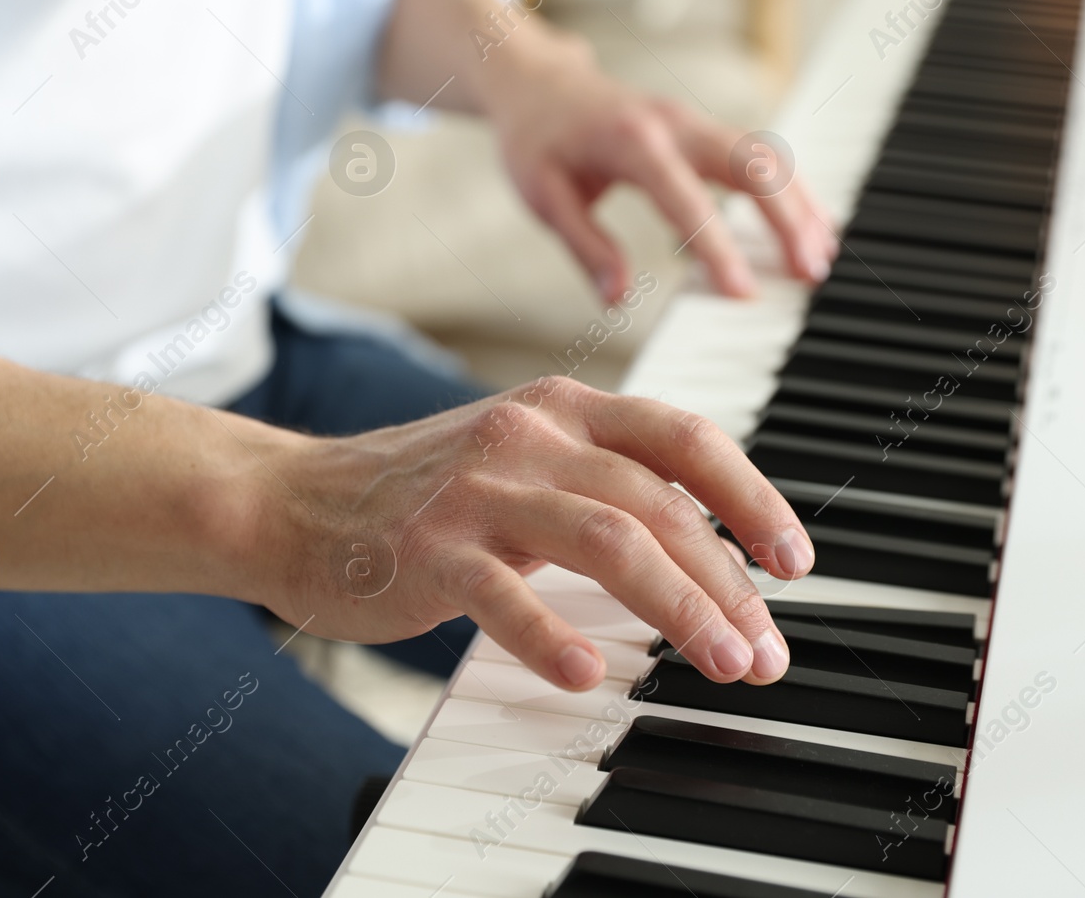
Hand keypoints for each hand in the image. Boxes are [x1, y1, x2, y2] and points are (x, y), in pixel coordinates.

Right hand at [251, 377, 815, 690]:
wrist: (290, 501)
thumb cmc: (421, 494)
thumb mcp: (525, 463)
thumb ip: (604, 485)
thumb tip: (709, 549)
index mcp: (564, 409)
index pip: (684, 439)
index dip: (752, 497)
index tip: (794, 560)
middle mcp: (529, 435)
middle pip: (659, 501)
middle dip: (728, 581)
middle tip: (766, 650)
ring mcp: (477, 489)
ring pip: (607, 538)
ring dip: (679, 607)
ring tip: (723, 663)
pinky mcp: (427, 548)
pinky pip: (501, 592)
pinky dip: (550, 635)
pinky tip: (589, 676)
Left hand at [484, 33, 837, 300]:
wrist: (538, 83)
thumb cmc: (537, 139)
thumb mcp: (544, 196)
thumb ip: (585, 246)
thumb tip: (618, 297)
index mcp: (631, 141)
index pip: (686, 199)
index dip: (718, 248)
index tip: (741, 292)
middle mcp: (674, 123)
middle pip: (750, 163)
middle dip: (786, 218)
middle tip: (807, 273)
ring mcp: (694, 121)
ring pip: (766, 155)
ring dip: (798, 204)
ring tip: (818, 257)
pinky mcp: (702, 129)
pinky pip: (758, 154)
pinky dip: (789, 188)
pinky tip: (808, 224)